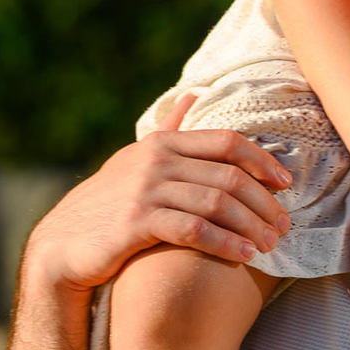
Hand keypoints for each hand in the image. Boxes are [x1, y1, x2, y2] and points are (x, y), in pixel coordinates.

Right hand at [24, 96, 292, 294]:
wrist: (63, 245)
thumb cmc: (109, 204)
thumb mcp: (137, 160)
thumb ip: (169, 130)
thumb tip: (192, 95)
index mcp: (163, 144)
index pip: (227, 142)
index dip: (262, 161)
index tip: (286, 183)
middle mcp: (157, 161)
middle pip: (229, 176)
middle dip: (264, 202)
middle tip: (284, 226)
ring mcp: (146, 190)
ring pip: (217, 203)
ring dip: (251, 225)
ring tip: (270, 244)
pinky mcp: (137, 222)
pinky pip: (194, 230)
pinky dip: (225, 242)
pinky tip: (244, 255)